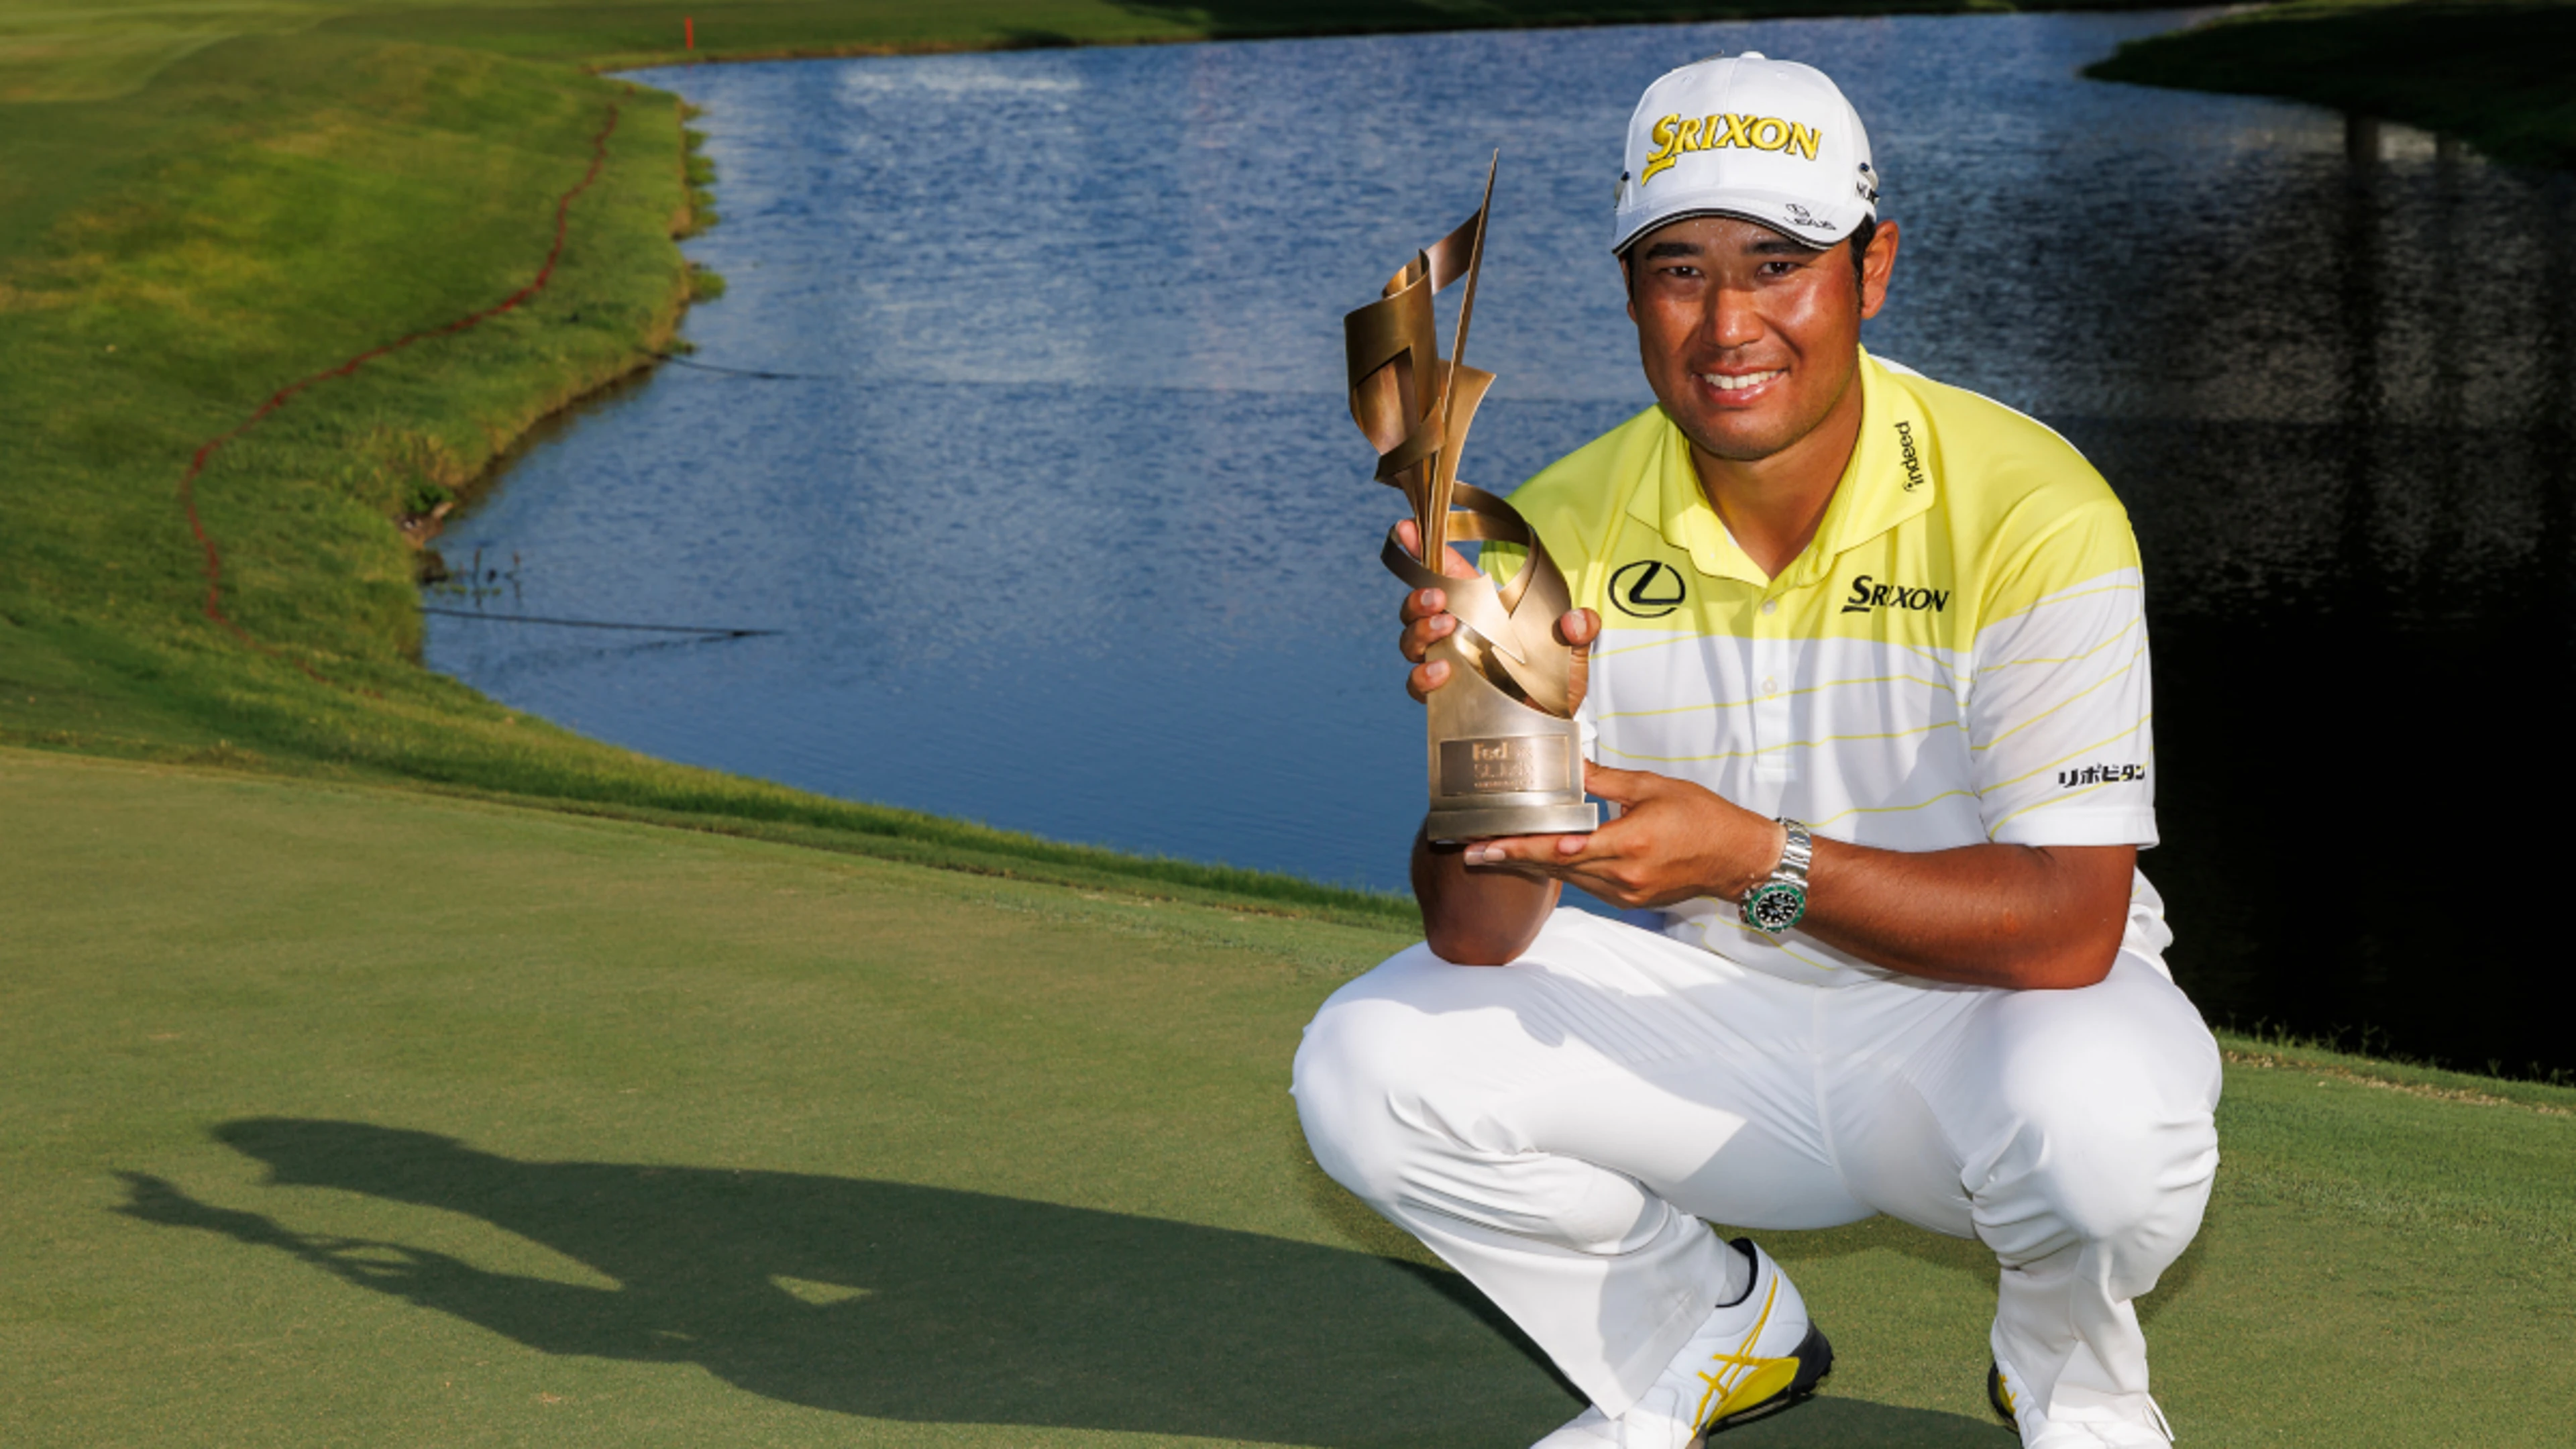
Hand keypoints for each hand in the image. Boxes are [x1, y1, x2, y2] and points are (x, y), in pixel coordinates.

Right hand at [1394, 518, 1597, 707]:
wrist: (1555, 722)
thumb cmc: (1558, 678)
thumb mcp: (1573, 648)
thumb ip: (1579, 628)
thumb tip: (1577, 621)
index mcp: (1482, 609)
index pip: (1447, 573)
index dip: (1424, 548)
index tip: (1408, 527)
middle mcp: (1457, 634)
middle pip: (1417, 607)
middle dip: (1418, 598)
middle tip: (1438, 599)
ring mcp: (1447, 663)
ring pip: (1411, 641)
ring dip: (1419, 630)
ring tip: (1443, 629)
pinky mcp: (1446, 696)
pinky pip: (1418, 684)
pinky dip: (1423, 676)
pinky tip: (1441, 671)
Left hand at [1457, 762, 1783, 909]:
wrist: (1738, 858)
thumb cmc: (1703, 817)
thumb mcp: (1652, 787)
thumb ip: (1604, 779)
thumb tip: (1569, 763)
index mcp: (1628, 844)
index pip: (1561, 849)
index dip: (1520, 848)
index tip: (1485, 846)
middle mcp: (1622, 875)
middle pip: (1554, 869)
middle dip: (1510, 858)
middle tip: (1469, 852)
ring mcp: (1625, 892)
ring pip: (1566, 879)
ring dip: (1530, 865)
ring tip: (1491, 853)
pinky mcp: (1629, 899)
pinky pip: (1585, 884)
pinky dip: (1559, 871)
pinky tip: (1536, 859)